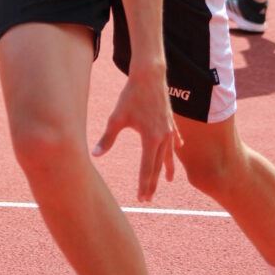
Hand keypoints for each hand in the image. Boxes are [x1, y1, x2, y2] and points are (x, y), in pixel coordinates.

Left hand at [92, 72, 182, 201]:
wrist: (149, 75)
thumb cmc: (131, 95)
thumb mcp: (116, 117)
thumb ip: (107, 138)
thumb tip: (96, 155)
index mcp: (150, 139)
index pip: (147, 169)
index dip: (144, 185)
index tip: (142, 199)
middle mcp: (163, 137)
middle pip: (157, 165)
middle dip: (152, 183)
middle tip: (148, 198)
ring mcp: (168, 129)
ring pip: (168, 154)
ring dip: (166, 168)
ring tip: (167, 181)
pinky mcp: (170, 119)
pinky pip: (173, 137)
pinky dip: (174, 146)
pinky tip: (178, 149)